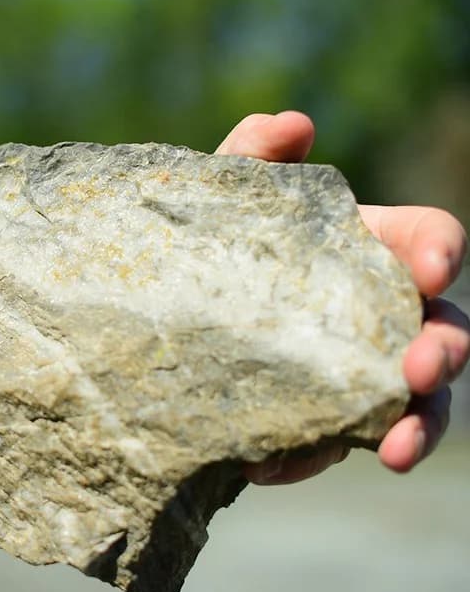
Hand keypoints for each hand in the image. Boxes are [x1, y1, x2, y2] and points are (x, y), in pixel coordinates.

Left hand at [215, 112, 469, 483]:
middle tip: (420, 368)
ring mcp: (352, 373)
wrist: (152, 314)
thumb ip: (252, 154)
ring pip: (412, 405)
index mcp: (364, 249)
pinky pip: (327, 447)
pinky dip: (302, 458)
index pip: (426, 241)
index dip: (442, 248)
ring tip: (396, 449)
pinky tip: (264, 466)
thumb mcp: (220, 197)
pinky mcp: (315, 422)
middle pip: (440, 331)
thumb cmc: (205, 242)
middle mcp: (373, 313)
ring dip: (417, 426)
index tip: (436, 264)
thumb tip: (294, 124)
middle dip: (445, 351)